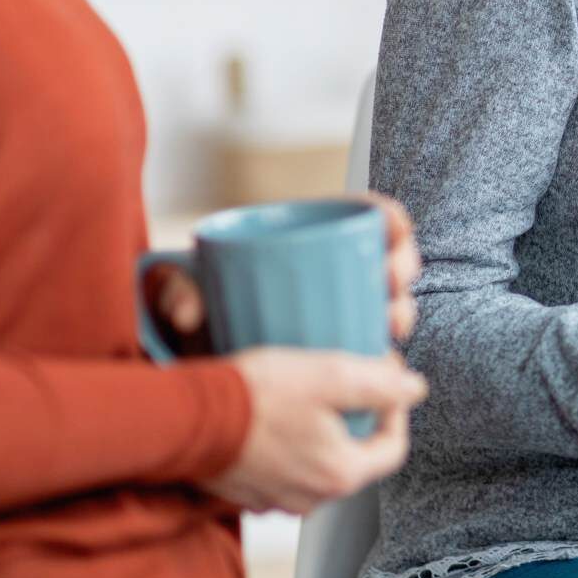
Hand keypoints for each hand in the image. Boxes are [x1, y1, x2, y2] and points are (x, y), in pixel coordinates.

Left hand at [150, 193, 423, 349]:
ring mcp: (333, 310)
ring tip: (393, 325)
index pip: (358, 216)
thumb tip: (189, 313)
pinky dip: (385, 350)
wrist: (188, 362)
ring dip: (400, 309)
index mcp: (298, 241)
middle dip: (402, 266)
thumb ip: (176, 289)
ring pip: (385, 302)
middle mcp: (324, 272)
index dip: (389, 219)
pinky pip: (371, 345)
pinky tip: (388, 358)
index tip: (395, 231)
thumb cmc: (187, 313)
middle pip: (382, 258)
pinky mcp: (335, 350)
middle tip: (391, 283)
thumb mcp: (179, 291)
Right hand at [205, 348, 428, 513]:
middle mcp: (312, 497)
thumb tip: (416, 389)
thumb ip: (382, 385)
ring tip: (310, 391)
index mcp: (341, 474)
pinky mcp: (248, 490)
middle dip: (358, 414)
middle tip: (346, 378)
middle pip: (356, 453)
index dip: (396, 408)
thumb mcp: (332, 376)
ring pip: (320, 459)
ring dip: (322, 427)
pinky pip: (285, 466)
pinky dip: (290, 441)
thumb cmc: (256, 397)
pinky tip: (277, 412)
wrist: (183, 418)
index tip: (384, 375)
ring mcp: (278, 498)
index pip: (394, 447)